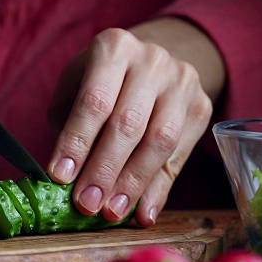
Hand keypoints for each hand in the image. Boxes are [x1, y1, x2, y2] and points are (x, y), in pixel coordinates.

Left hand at [47, 18, 223, 226]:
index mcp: (113, 48)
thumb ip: (69, 127)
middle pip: (128, 123)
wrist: (149, 63)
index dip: (76, 142)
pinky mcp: (201, 107)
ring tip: (111, 212)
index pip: (94, 101)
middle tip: (86, 204)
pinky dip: (158, 189)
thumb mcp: (73, 89)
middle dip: (104, 169)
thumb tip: (65, 180)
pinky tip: (142, 213)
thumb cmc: (99, 82)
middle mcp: (153, 60)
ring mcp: (182, 82)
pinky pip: (179, 156)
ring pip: (159, 141)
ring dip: (132, 183)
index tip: (60, 177)